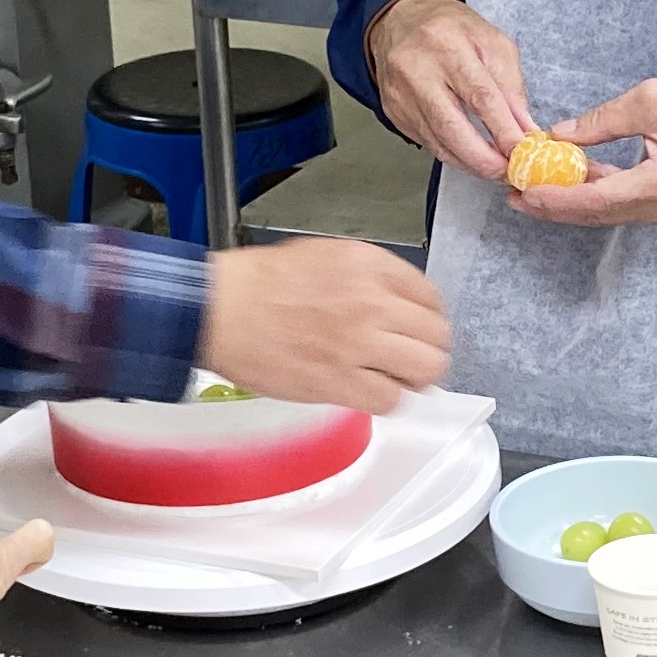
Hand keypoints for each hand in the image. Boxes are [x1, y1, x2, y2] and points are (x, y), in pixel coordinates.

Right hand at [196, 240, 451, 413]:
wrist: (220, 309)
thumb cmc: (258, 283)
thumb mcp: (324, 256)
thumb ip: (367, 278)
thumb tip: (394, 303)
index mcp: (369, 266)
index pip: (431, 297)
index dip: (429, 318)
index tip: (420, 329)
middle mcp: (372, 302)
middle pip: (436, 336)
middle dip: (428, 350)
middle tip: (411, 359)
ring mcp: (359, 343)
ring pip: (424, 369)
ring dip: (413, 378)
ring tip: (394, 379)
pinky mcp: (341, 381)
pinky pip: (389, 400)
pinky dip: (384, 400)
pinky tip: (368, 392)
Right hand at [366, 0, 536, 181]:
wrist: (402, 19)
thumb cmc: (451, 28)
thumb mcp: (492, 42)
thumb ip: (511, 85)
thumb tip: (524, 128)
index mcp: (447, 44)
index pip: (479, 96)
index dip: (503, 130)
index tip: (522, 151)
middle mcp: (418, 69)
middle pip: (451, 126)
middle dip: (483, 158)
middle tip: (507, 172)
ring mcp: (400, 93)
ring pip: (437, 141)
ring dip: (469, 163)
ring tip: (494, 170)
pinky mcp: (393, 110)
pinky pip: (426, 142)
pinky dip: (452, 155)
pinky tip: (469, 158)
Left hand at [516, 80, 656, 227]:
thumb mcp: (652, 101)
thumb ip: (603, 121)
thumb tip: (560, 135)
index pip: (598, 200)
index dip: (557, 199)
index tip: (524, 193)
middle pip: (597, 215)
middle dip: (554, 207)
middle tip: (515, 195)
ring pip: (608, 214)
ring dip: (570, 203)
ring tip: (533, 190)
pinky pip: (623, 207)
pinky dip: (594, 196)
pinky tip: (571, 182)